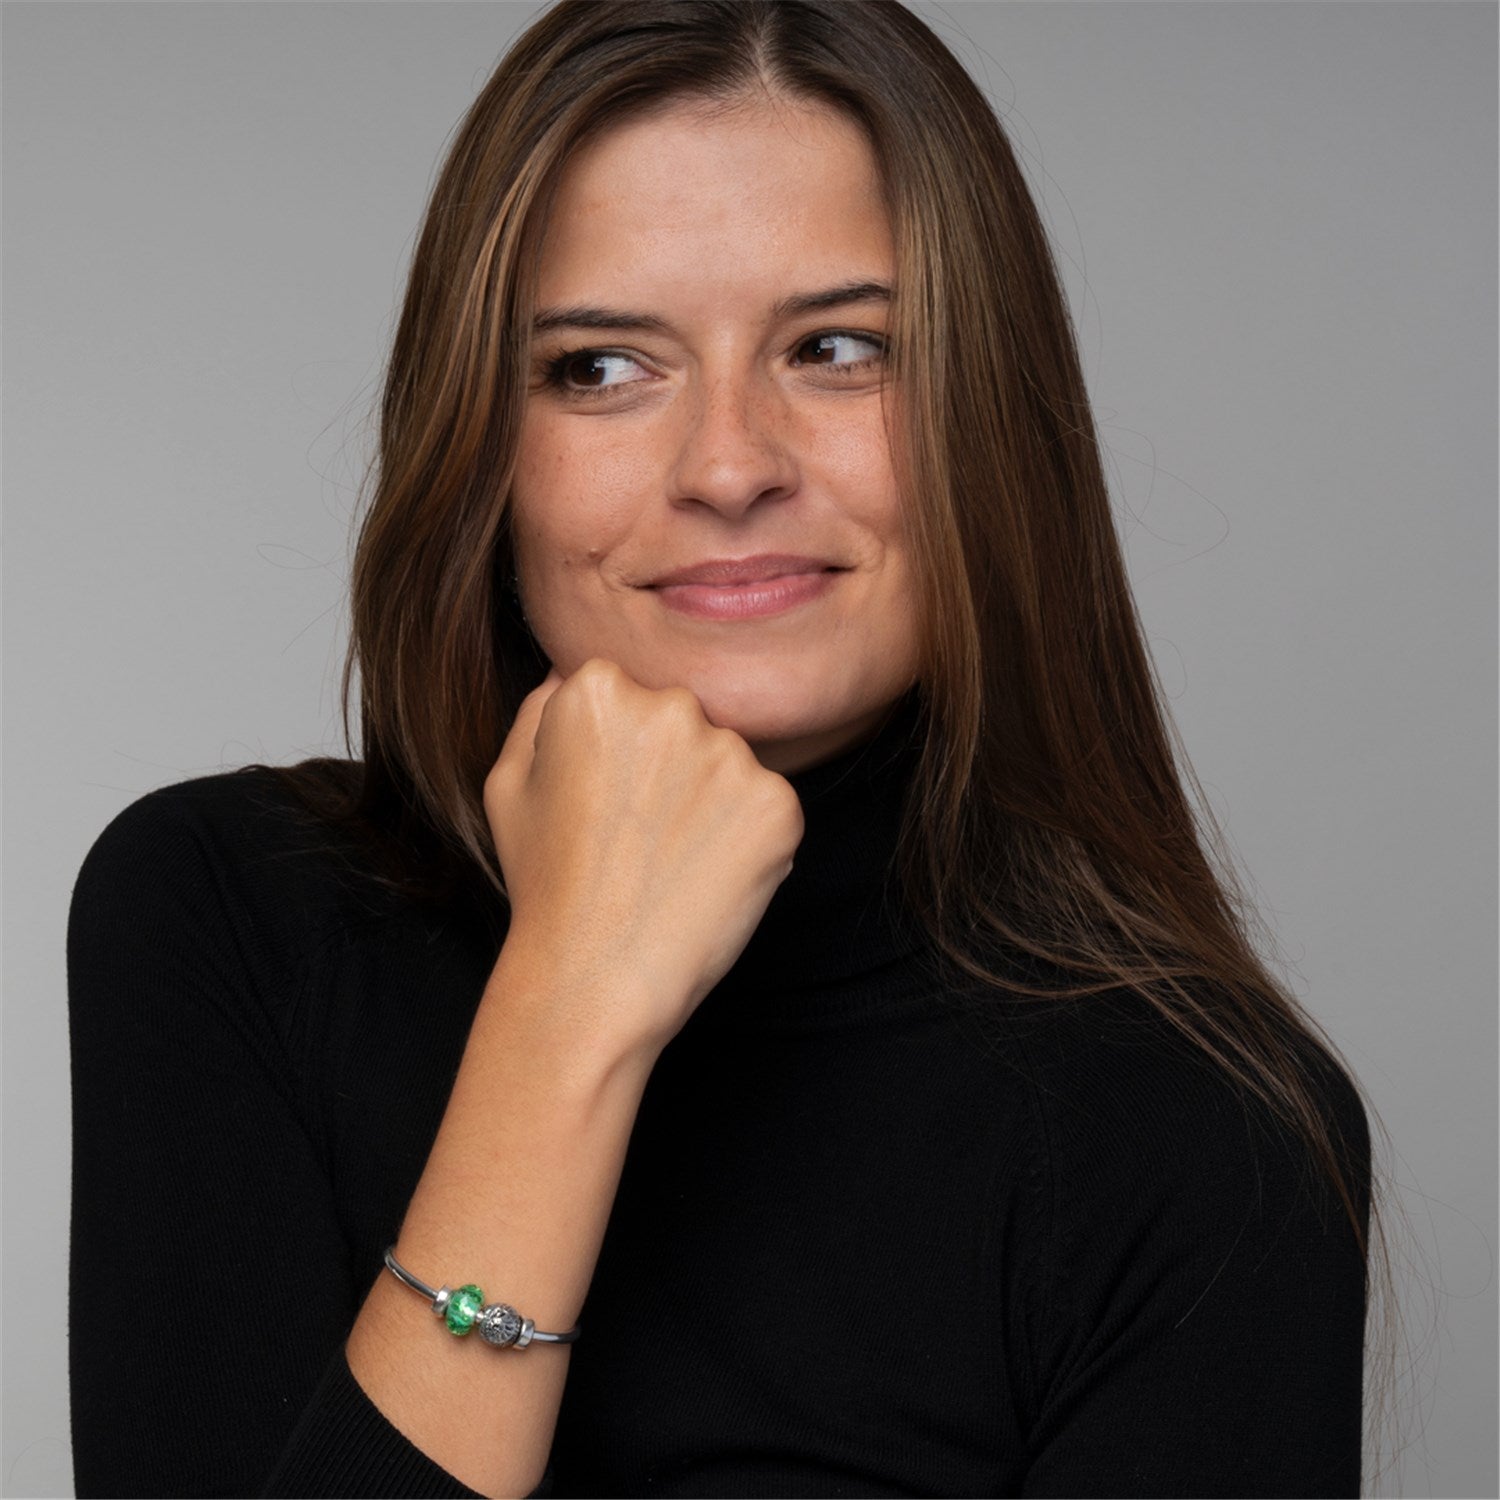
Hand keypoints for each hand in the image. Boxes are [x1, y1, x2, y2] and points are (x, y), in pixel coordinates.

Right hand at [483, 658, 804, 1058]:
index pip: (629, 691)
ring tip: (669, 862)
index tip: (605, 799)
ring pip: (728, 763)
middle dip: (669, 765)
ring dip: (710, 801)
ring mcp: (731, 755)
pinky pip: (766, 807)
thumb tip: (575, 673)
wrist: (595, 977)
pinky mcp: (778, 805)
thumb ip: (540, 709)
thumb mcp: (507, 784)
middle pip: (683, 718)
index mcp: (599, 687)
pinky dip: (746, 839)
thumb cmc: (546, 884)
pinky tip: (704, 877)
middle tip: (637, 837)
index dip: (618, 750)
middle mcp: (672, 705)